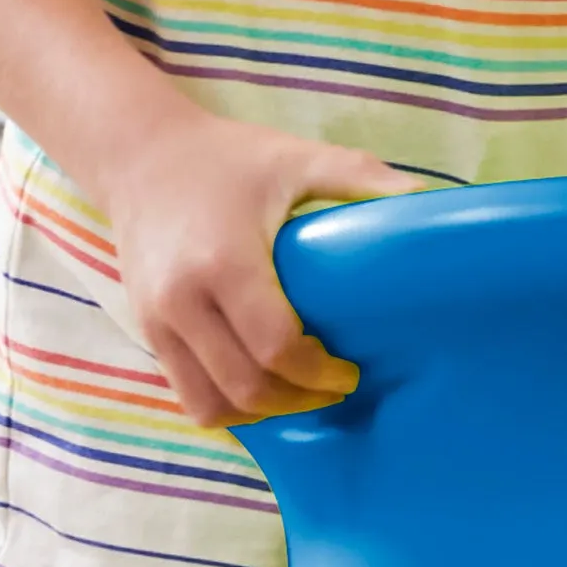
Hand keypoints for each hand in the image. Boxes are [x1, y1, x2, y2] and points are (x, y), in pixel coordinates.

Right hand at [96, 103, 406, 422]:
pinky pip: (188, 394)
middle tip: (336, 388)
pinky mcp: (146, 331)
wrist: (138, 154)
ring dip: (261, 411)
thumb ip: (357, 176)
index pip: (276, 347)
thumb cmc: (225, 157)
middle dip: (300, 400)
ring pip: (212, 405)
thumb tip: (429, 201)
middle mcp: (182, 301)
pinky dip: (227, 404)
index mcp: (224, 262)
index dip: (319, 372)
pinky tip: (260, 385)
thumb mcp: (293, 158)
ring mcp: (157, 322)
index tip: (349, 368)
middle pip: (246, 387)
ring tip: (299, 394)